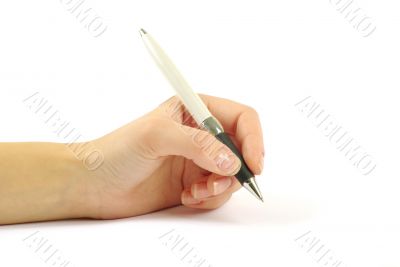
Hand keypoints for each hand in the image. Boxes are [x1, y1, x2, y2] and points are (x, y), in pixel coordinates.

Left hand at [87, 94, 263, 218]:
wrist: (95, 185)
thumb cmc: (117, 150)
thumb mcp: (157, 136)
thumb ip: (198, 145)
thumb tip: (233, 163)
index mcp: (196, 110)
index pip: (241, 118)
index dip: (253, 139)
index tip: (254, 164)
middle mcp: (202, 134)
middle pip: (242, 150)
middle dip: (235, 170)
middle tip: (215, 183)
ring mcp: (199, 159)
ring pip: (233, 174)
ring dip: (220, 187)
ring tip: (195, 192)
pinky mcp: (194, 182)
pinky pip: (219, 192)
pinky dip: (209, 199)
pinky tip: (187, 197)